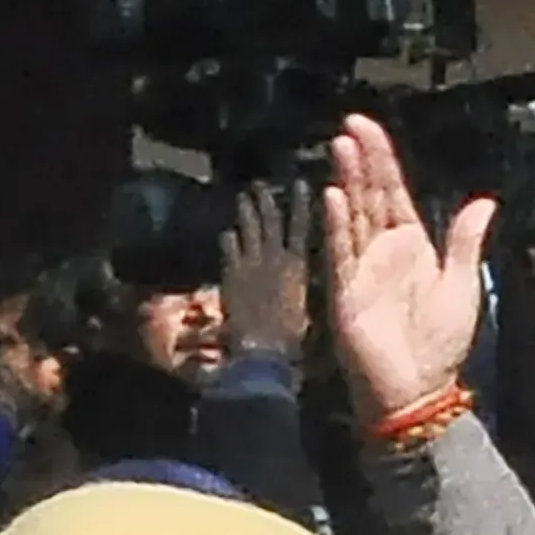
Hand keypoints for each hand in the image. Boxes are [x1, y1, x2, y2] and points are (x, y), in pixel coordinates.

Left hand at [218, 182, 310, 380]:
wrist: (262, 349)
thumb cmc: (292, 337)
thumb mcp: (308, 307)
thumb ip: (304, 284)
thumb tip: (306, 275)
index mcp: (298, 264)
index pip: (301, 225)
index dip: (301, 204)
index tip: (302, 185)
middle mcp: (274, 258)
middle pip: (271, 221)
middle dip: (266, 200)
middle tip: (260, 185)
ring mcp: (250, 264)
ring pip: (248, 229)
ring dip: (246, 212)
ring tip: (243, 197)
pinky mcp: (231, 275)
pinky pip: (229, 250)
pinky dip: (228, 240)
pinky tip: (226, 233)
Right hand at [317, 118, 493, 417]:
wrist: (418, 392)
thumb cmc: (441, 345)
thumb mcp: (463, 285)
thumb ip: (466, 241)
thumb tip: (482, 201)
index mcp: (412, 247)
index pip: (393, 193)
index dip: (382, 160)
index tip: (369, 129)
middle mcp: (383, 253)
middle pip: (370, 196)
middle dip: (361, 160)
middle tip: (350, 124)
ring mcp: (362, 271)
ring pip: (354, 215)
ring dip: (347, 181)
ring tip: (339, 147)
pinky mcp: (347, 293)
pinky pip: (342, 252)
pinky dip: (339, 224)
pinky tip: (335, 196)